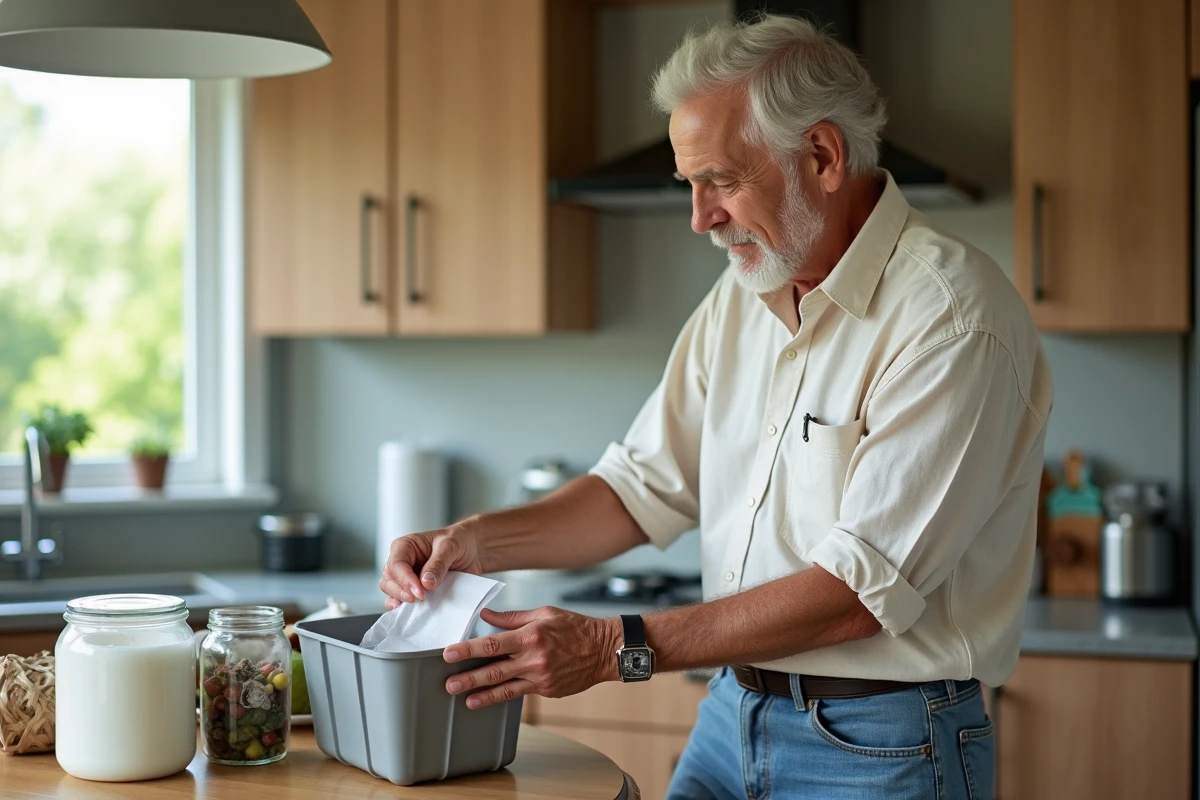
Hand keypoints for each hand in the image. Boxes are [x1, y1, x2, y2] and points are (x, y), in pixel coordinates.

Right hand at [378, 526, 484, 607]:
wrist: (472, 549)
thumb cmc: (458, 541)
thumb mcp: (450, 546)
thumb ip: (438, 563)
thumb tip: (426, 583)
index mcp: (405, 546)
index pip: (397, 565)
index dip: (405, 580)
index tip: (421, 593)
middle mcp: (402, 561)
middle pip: (389, 580)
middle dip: (401, 592)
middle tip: (420, 599)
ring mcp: (407, 577)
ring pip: (392, 591)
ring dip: (401, 600)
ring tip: (416, 606)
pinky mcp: (414, 589)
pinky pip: (402, 600)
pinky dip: (404, 607)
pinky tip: (410, 612)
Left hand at [443, 607, 621, 709]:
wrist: (604, 650)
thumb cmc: (574, 628)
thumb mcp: (544, 614)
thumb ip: (513, 617)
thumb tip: (486, 616)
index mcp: (531, 635)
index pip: (493, 644)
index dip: (469, 649)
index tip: (449, 653)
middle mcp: (534, 658)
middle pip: (495, 670)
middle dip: (469, 677)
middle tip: (448, 683)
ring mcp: (541, 677)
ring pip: (505, 688)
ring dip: (482, 694)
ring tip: (463, 698)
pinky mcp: (547, 690)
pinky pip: (520, 693)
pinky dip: (502, 696)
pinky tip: (487, 699)